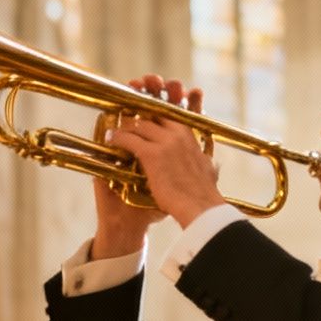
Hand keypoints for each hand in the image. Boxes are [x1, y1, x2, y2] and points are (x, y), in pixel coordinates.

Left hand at [103, 76, 227, 228]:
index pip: (169, 113)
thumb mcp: (207, 169)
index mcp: (190, 134)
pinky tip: (111, 138)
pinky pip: (129, 139)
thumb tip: (210, 163)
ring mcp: (165, 142)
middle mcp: (178, 133)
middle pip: (152, 114)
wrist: (200, 207)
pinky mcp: (152, 154)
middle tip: (126, 119)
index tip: (145, 115)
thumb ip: (204, 161)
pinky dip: (117, 137)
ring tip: (116, 129)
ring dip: (125, 126)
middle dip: (139, 115)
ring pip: (139, 124)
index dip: (155, 113)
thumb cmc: (203, 193)